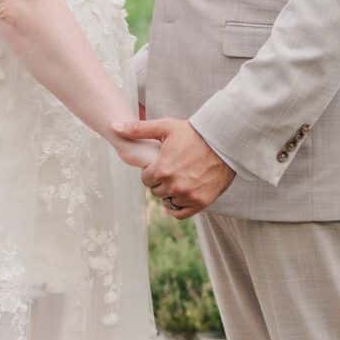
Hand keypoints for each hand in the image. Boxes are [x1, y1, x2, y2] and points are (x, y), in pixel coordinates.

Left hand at [114, 117, 234, 219]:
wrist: (225, 142)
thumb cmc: (194, 133)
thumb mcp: (165, 127)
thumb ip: (138, 129)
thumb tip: (114, 126)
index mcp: (162, 169)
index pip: (146, 179)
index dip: (153, 171)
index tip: (163, 163)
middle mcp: (173, 185)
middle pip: (156, 191)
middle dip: (161, 181)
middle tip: (173, 169)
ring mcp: (187, 195)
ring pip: (167, 201)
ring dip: (170, 193)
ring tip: (181, 178)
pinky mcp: (201, 203)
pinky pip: (180, 213)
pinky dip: (178, 206)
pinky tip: (183, 194)